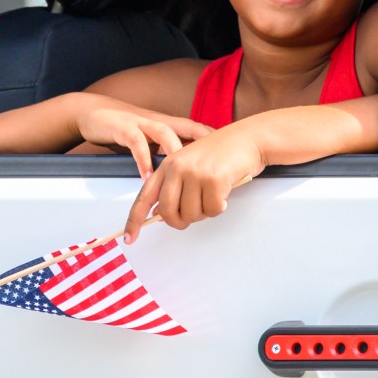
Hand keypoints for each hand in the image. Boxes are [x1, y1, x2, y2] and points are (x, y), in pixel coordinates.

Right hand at [75, 104, 212, 179]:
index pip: (198, 132)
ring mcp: (142, 123)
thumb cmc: (126, 129)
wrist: (93, 113)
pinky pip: (136, 143)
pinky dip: (143, 159)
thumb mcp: (151, 140)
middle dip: (203, 149)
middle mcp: (159, 122)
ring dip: (176, 154)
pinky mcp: (123, 128)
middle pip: (188, 132)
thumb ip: (168, 154)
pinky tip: (148, 175)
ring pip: (165, 135)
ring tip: (185, 174)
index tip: (235, 153)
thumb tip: (189, 176)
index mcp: (169, 125)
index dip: (218, 142)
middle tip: (216, 167)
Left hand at [124, 123, 263, 243]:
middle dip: (181, 221)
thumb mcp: (190, 166)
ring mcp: (195, 173)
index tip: (130, 238)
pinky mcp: (213, 179)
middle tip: (194, 216)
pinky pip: (212, 210)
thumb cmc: (221, 154)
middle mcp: (177, 167)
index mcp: (168, 165)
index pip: (144, 197)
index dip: (135, 220)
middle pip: (168, 213)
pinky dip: (220, 207)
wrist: (247, 139)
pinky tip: (224, 192)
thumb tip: (162, 214)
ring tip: (214, 194)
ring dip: (206, 211)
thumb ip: (174, 187)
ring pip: (192, 214)